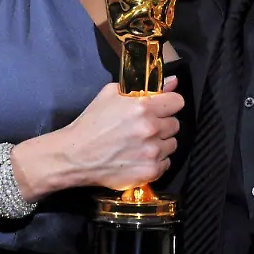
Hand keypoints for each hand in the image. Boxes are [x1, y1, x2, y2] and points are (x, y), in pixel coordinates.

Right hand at [24, 77, 182, 194]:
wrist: (75, 155)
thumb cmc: (92, 122)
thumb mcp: (112, 94)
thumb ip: (146, 87)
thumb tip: (173, 81)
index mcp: (143, 106)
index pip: (178, 102)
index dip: (169, 104)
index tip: (160, 109)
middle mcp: (151, 128)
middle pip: (175, 124)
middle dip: (162, 125)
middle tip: (145, 129)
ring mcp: (152, 152)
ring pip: (172, 144)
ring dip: (160, 144)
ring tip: (141, 145)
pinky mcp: (150, 171)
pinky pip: (166, 164)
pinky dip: (156, 162)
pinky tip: (139, 158)